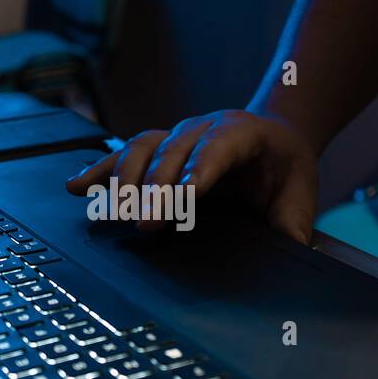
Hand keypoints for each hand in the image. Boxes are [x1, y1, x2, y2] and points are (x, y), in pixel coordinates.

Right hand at [65, 110, 318, 241]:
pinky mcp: (157, 148)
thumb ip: (295, 223)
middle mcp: (203, 128)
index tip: (183, 197)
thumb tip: (294, 250)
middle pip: (173, 153)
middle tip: (146, 222)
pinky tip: (77, 187)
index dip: (198, 172)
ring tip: (110, 212)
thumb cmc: (284, 167)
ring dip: (124, 181)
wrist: (274, 137)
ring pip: (142, 149)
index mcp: (243, 133)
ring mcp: (176, 135)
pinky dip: (99, 172)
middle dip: (157, 188)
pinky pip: (123, 155)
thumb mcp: (300, 193)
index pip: (217, 149)